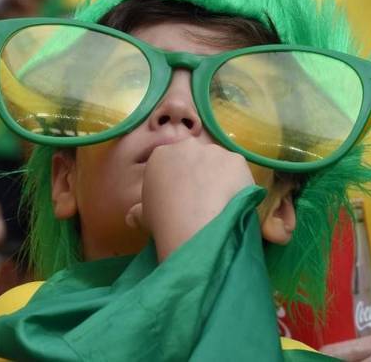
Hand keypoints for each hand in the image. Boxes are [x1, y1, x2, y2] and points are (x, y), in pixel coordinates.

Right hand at [126, 138, 253, 260]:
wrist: (194, 225)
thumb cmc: (163, 220)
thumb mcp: (144, 216)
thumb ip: (139, 212)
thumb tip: (132, 218)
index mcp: (161, 155)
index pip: (172, 161)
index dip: (178, 178)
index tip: (183, 196)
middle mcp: (188, 146)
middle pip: (197, 158)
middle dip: (200, 174)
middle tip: (203, 199)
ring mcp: (214, 151)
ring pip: (220, 163)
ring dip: (221, 178)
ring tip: (221, 203)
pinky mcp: (236, 160)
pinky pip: (238, 172)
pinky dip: (238, 183)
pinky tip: (235, 200)